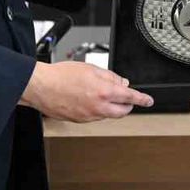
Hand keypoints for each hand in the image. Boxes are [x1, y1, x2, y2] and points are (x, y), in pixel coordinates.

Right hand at [19, 60, 153, 121]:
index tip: (148, 101)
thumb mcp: (90, 68)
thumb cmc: (61, 76)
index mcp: (104, 92)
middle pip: (122, 111)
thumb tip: (121, 82)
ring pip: (108, 114)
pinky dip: (98, 110)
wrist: (41, 87)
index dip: (142, 99)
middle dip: (127, 104)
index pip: (130, 97)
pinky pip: (95, 117)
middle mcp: (98, 107)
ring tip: (99, 93)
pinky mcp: (79, 121)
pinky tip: (88, 100)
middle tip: (125, 97)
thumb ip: (110, 76)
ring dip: (111, 106)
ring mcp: (89, 116)